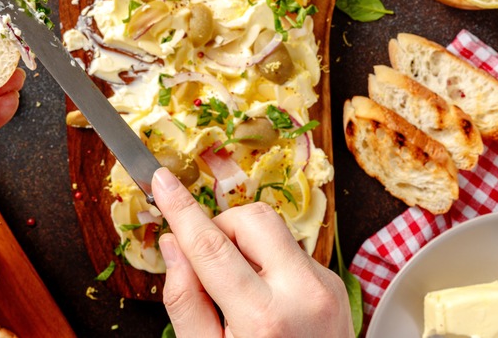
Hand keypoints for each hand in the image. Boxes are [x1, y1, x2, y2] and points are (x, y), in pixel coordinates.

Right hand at [152, 168, 353, 337]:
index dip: (180, 209)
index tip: (162, 180)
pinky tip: (266, 298)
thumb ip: (184, 300)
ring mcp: (325, 286)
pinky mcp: (335, 283)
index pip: (209, 245)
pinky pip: (291, 250)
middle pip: (253, 218)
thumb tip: (172, 245)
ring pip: (274, 229)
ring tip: (239, 289)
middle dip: (222, 228)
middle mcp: (302, 293)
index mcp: (263, 317)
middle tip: (209, 262)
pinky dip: (268, 262)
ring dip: (246, 245)